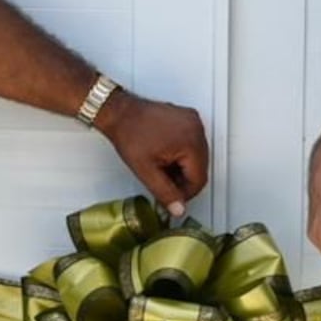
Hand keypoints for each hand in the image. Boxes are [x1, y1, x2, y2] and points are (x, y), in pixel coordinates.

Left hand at [98, 91, 208, 217]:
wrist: (120, 112)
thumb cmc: (129, 134)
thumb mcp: (146, 171)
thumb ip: (165, 193)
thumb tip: (178, 209)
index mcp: (191, 142)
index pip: (199, 179)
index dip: (185, 193)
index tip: (172, 196)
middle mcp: (197, 128)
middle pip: (201, 168)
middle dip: (183, 179)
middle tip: (162, 180)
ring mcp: (194, 121)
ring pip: (198, 156)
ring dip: (182, 166)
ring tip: (161, 165)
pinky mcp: (188, 118)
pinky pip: (193, 143)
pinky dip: (182, 153)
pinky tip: (165, 153)